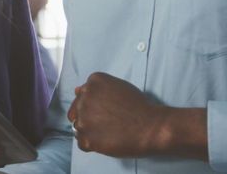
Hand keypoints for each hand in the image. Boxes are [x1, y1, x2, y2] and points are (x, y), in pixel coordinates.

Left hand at [68, 72, 207, 158]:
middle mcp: (85, 98)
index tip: (105, 111)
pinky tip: (107, 139)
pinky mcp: (87, 138)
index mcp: (93, 82)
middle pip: (76, 111)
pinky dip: (92, 144)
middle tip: (106, 122)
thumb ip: (98, 89)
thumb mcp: (119, 87)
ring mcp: (84, 119)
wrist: (150, 126)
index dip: (93, 106)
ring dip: (90, 130)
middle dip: (88, 117)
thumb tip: (77, 90)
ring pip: (77, 127)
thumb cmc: (139, 106)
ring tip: (108, 131)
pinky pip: (81, 143)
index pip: (81, 95)